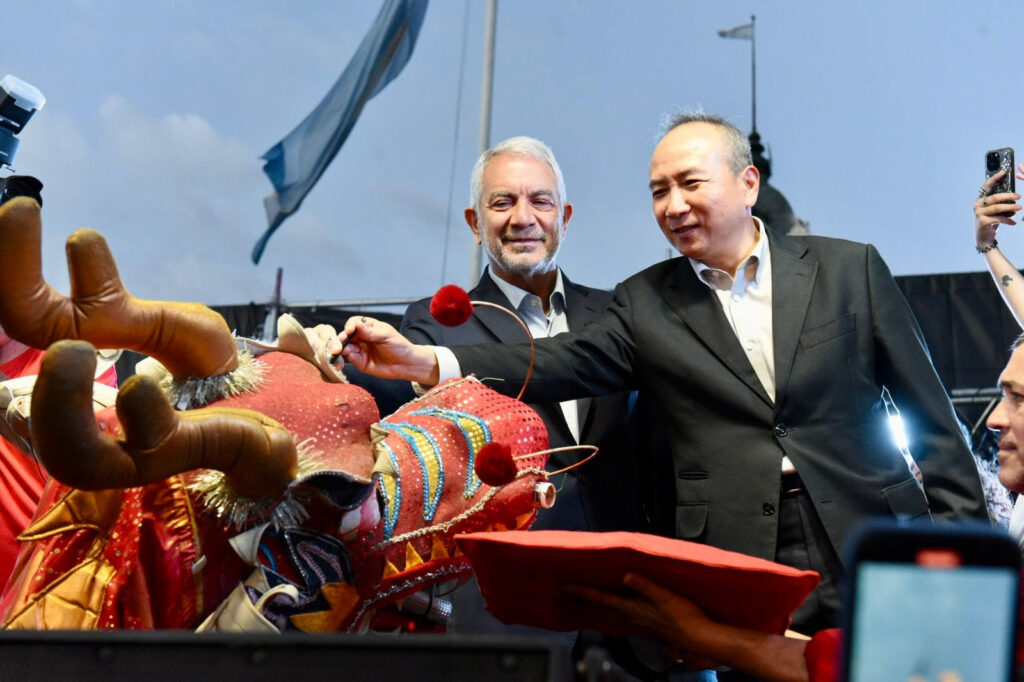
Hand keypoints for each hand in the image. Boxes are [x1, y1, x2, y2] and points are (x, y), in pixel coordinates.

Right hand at [328, 316, 438, 384]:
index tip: (350, 330)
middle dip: (341, 337)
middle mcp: (361, 338)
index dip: (350, 326)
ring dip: (342, 347)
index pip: (353, 323)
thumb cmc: (399, 346)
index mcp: (368, 327)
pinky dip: (347, 356)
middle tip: (341, 341)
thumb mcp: (386, 335)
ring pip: (345, 347)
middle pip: (346, 335)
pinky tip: (349, 355)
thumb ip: (370, 332)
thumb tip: (355, 325)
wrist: (406, 364)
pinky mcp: (360, 362)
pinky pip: (350, 358)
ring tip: (342, 349)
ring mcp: (360, 350)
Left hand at [563, 573, 718, 668]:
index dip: (583, 592)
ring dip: (597, 605)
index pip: (602, 598)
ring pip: (612, 611)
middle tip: (566, 594)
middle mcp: (633, 616)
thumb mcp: (665, 597)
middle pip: (602, 607)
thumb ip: (645, 586)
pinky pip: (624, 614)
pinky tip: (617, 608)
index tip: (565, 587)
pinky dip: (614, 609)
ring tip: (585, 600)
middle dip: (583, 600)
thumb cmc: (684, 617)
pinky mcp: (650, 622)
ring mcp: (641, 620)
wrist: (700, 636)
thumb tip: (626, 576)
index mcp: (633, 608)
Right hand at [975, 167, 1021, 248]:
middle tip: (1019, 196)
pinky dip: (1008, 220)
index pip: (987, 186)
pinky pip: (999, 219)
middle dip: (1008, 196)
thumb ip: (998, 203)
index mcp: (980, 200)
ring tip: (1020, 207)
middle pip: (995, 197)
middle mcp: (977, 205)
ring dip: (1010, 207)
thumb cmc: (991, 222)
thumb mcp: (994, 211)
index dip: (995, 178)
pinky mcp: (983, 222)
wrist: (983, 239)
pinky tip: (1014, 222)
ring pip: (997, 208)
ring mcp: (979, 214)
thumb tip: (1013, 195)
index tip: (1004, 172)